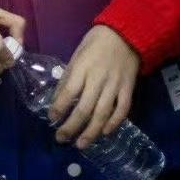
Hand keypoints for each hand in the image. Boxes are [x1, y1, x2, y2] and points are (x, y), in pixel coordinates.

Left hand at [48, 24, 140, 149]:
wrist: (125, 34)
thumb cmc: (95, 43)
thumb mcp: (77, 55)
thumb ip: (69, 76)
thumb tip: (58, 98)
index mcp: (82, 68)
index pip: (68, 92)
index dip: (59, 108)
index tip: (51, 119)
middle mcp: (98, 79)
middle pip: (84, 108)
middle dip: (71, 127)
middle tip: (61, 138)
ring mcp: (115, 86)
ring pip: (102, 114)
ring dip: (90, 132)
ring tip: (80, 145)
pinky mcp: (128, 89)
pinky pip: (122, 110)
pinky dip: (114, 123)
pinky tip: (104, 133)